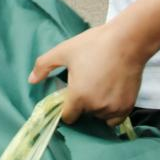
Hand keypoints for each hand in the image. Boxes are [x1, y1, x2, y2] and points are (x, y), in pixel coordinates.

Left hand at [27, 23, 144, 126]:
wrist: (128, 40)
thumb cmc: (95, 44)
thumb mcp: (64, 50)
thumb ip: (44, 65)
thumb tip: (31, 80)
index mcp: (78, 96)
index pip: (68, 117)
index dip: (67, 108)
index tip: (70, 96)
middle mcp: (95, 107)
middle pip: (84, 115)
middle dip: (83, 104)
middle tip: (88, 83)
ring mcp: (113, 108)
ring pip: (100, 117)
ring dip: (98, 107)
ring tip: (101, 85)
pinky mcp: (127, 107)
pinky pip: (115, 119)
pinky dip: (111, 111)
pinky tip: (111, 94)